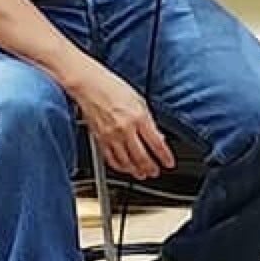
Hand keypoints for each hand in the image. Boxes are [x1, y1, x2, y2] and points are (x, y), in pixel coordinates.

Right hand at [71, 64, 174, 180]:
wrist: (90, 86)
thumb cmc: (114, 88)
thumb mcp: (140, 101)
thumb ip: (149, 121)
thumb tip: (157, 137)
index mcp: (139, 118)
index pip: (157, 144)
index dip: (165, 157)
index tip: (169, 163)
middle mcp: (125, 130)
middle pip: (141, 157)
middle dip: (151, 167)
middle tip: (155, 172)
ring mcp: (111, 136)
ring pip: (126, 161)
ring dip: (136, 170)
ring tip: (142, 174)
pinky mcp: (99, 140)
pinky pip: (111, 158)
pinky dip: (119, 166)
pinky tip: (124, 168)